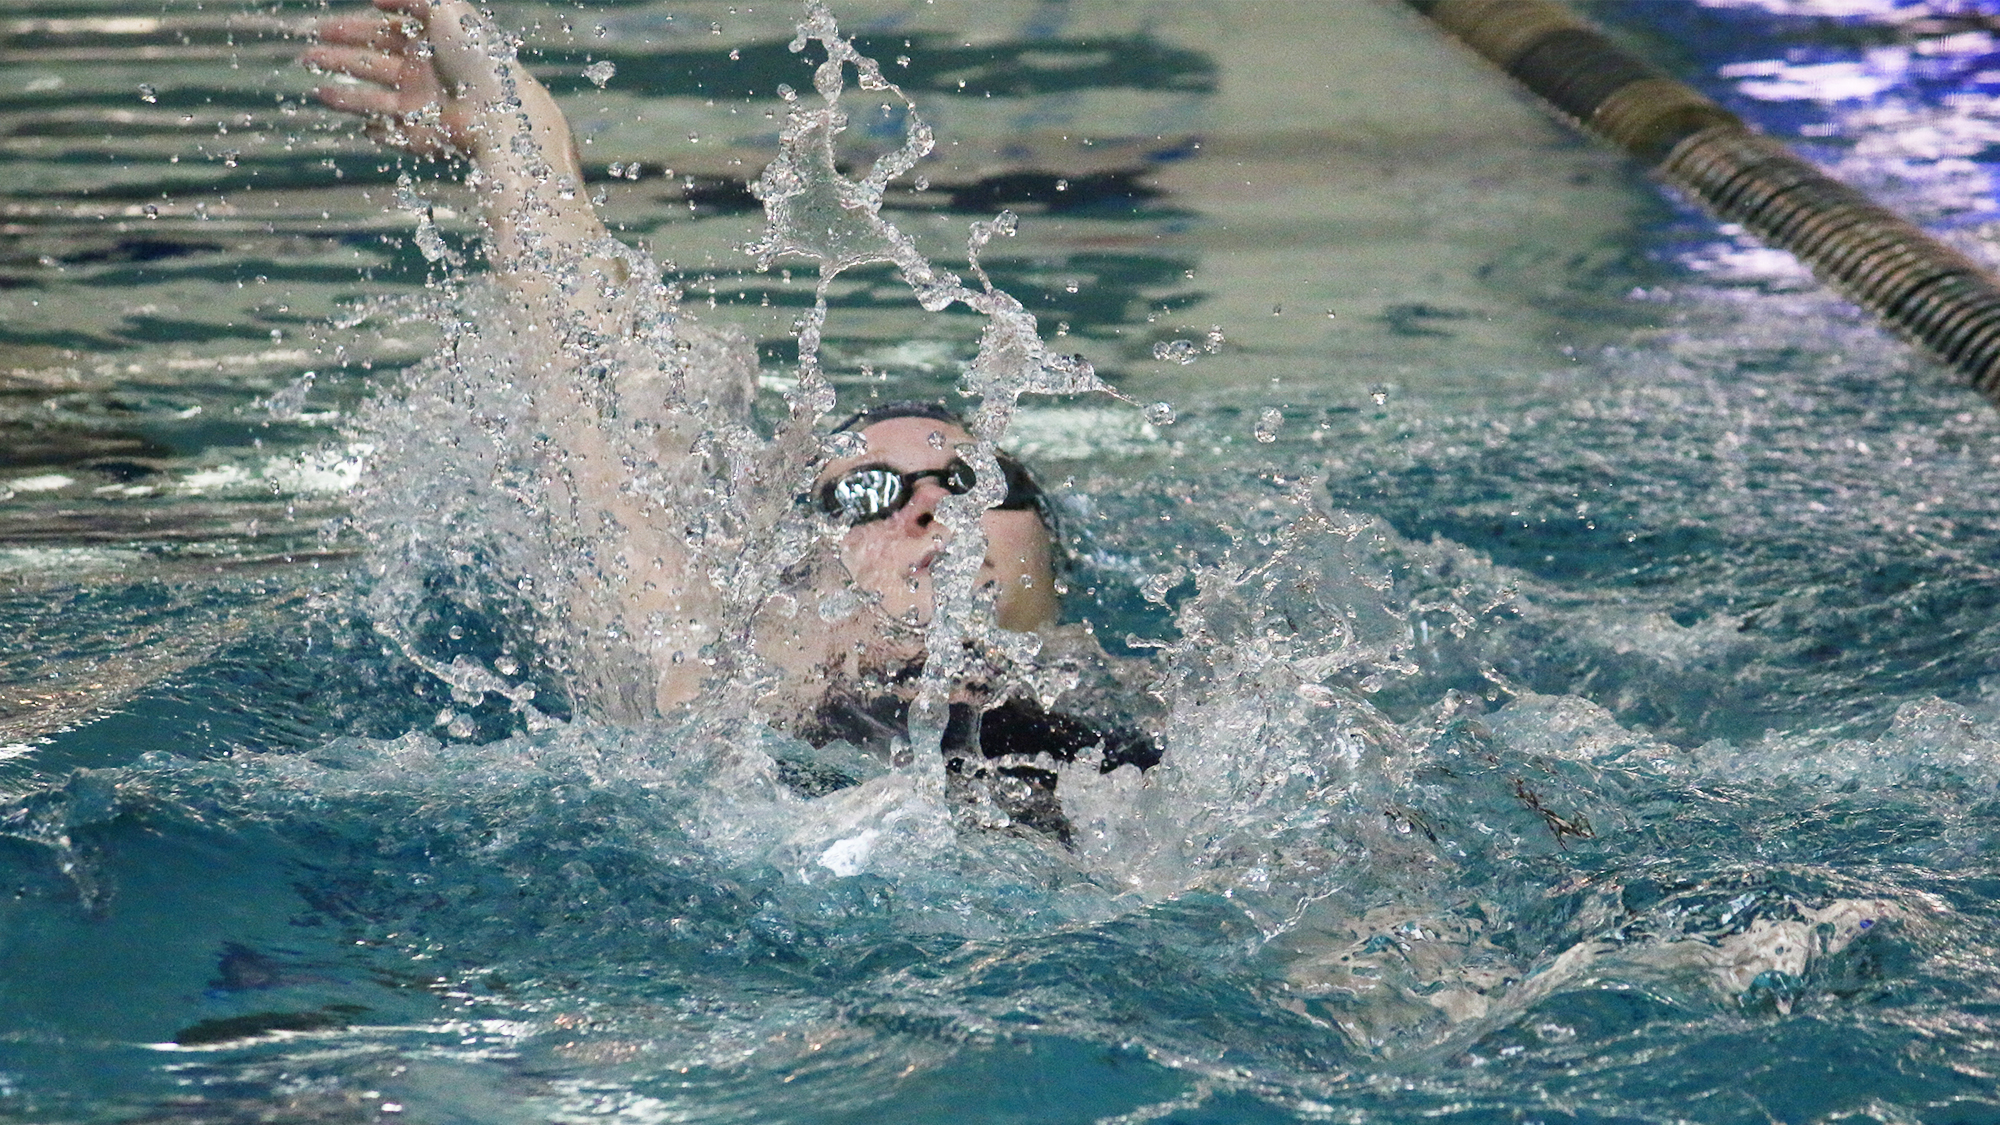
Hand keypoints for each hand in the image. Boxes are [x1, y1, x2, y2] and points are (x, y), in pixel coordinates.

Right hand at [301, 0, 511, 157]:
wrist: (498, 109)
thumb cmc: (475, 54)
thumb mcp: (445, 8)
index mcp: (427, 43)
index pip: (382, 33)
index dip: (351, 30)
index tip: (322, 28)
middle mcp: (423, 74)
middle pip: (372, 64)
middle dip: (337, 58)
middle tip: (306, 55)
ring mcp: (421, 106)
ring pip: (373, 99)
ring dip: (344, 95)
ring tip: (315, 90)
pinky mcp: (422, 136)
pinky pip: (394, 134)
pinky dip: (378, 131)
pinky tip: (363, 126)